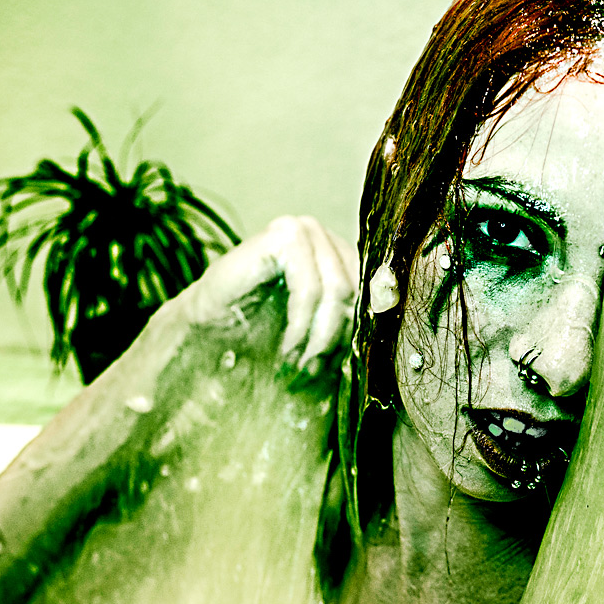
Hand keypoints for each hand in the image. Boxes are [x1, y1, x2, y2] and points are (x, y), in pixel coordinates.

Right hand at [176, 215, 357, 370]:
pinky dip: (300, 325)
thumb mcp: (321, 332)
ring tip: (298, 366)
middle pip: (358, 292)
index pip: (375, 292)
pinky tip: (287, 350)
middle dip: (337, 339)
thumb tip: (394, 318)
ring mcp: (304, 231)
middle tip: (313, 372)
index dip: (358, 333)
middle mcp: (326, 238)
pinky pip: (310, 288)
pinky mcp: (283, 236)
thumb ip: (354, 321)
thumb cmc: (265, 335)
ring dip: (319, 338)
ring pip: (339, 291)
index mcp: (341, 256)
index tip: (338, 367)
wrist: (209, 336)